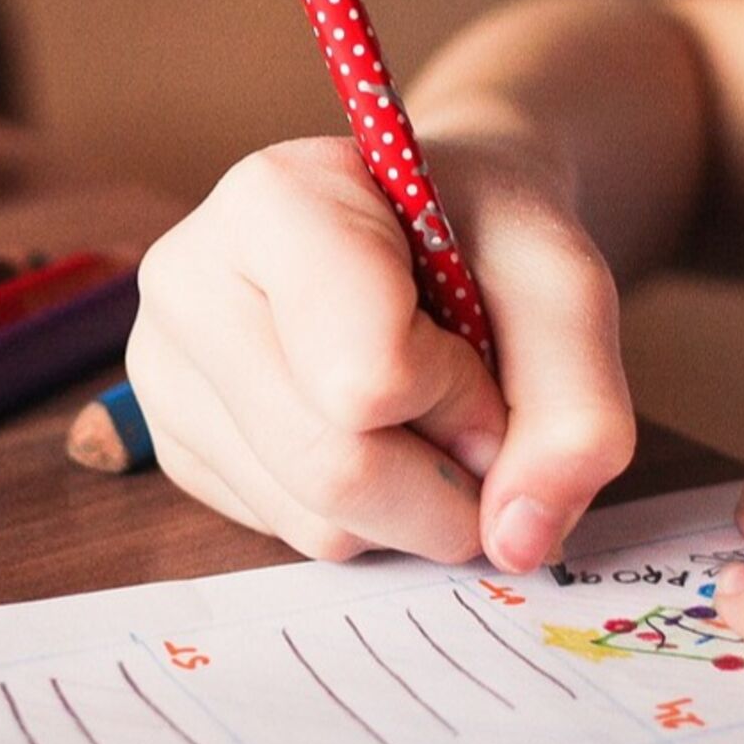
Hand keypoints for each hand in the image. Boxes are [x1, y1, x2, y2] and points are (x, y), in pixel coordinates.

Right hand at [128, 133, 633, 570]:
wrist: (436, 224)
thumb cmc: (489, 236)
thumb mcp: (566, 289)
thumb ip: (576, 410)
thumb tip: (517, 541)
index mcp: (273, 201)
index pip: (367, 378)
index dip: (462, 396)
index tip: (482, 348)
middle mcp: (189, 281)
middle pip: (334, 468)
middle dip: (447, 477)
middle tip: (479, 414)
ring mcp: (167, 370)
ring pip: (314, 520)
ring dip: (413, 501)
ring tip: (423, 408)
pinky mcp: (176, 445)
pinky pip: (289, 535)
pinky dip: (367, 513)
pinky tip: (372, 430)